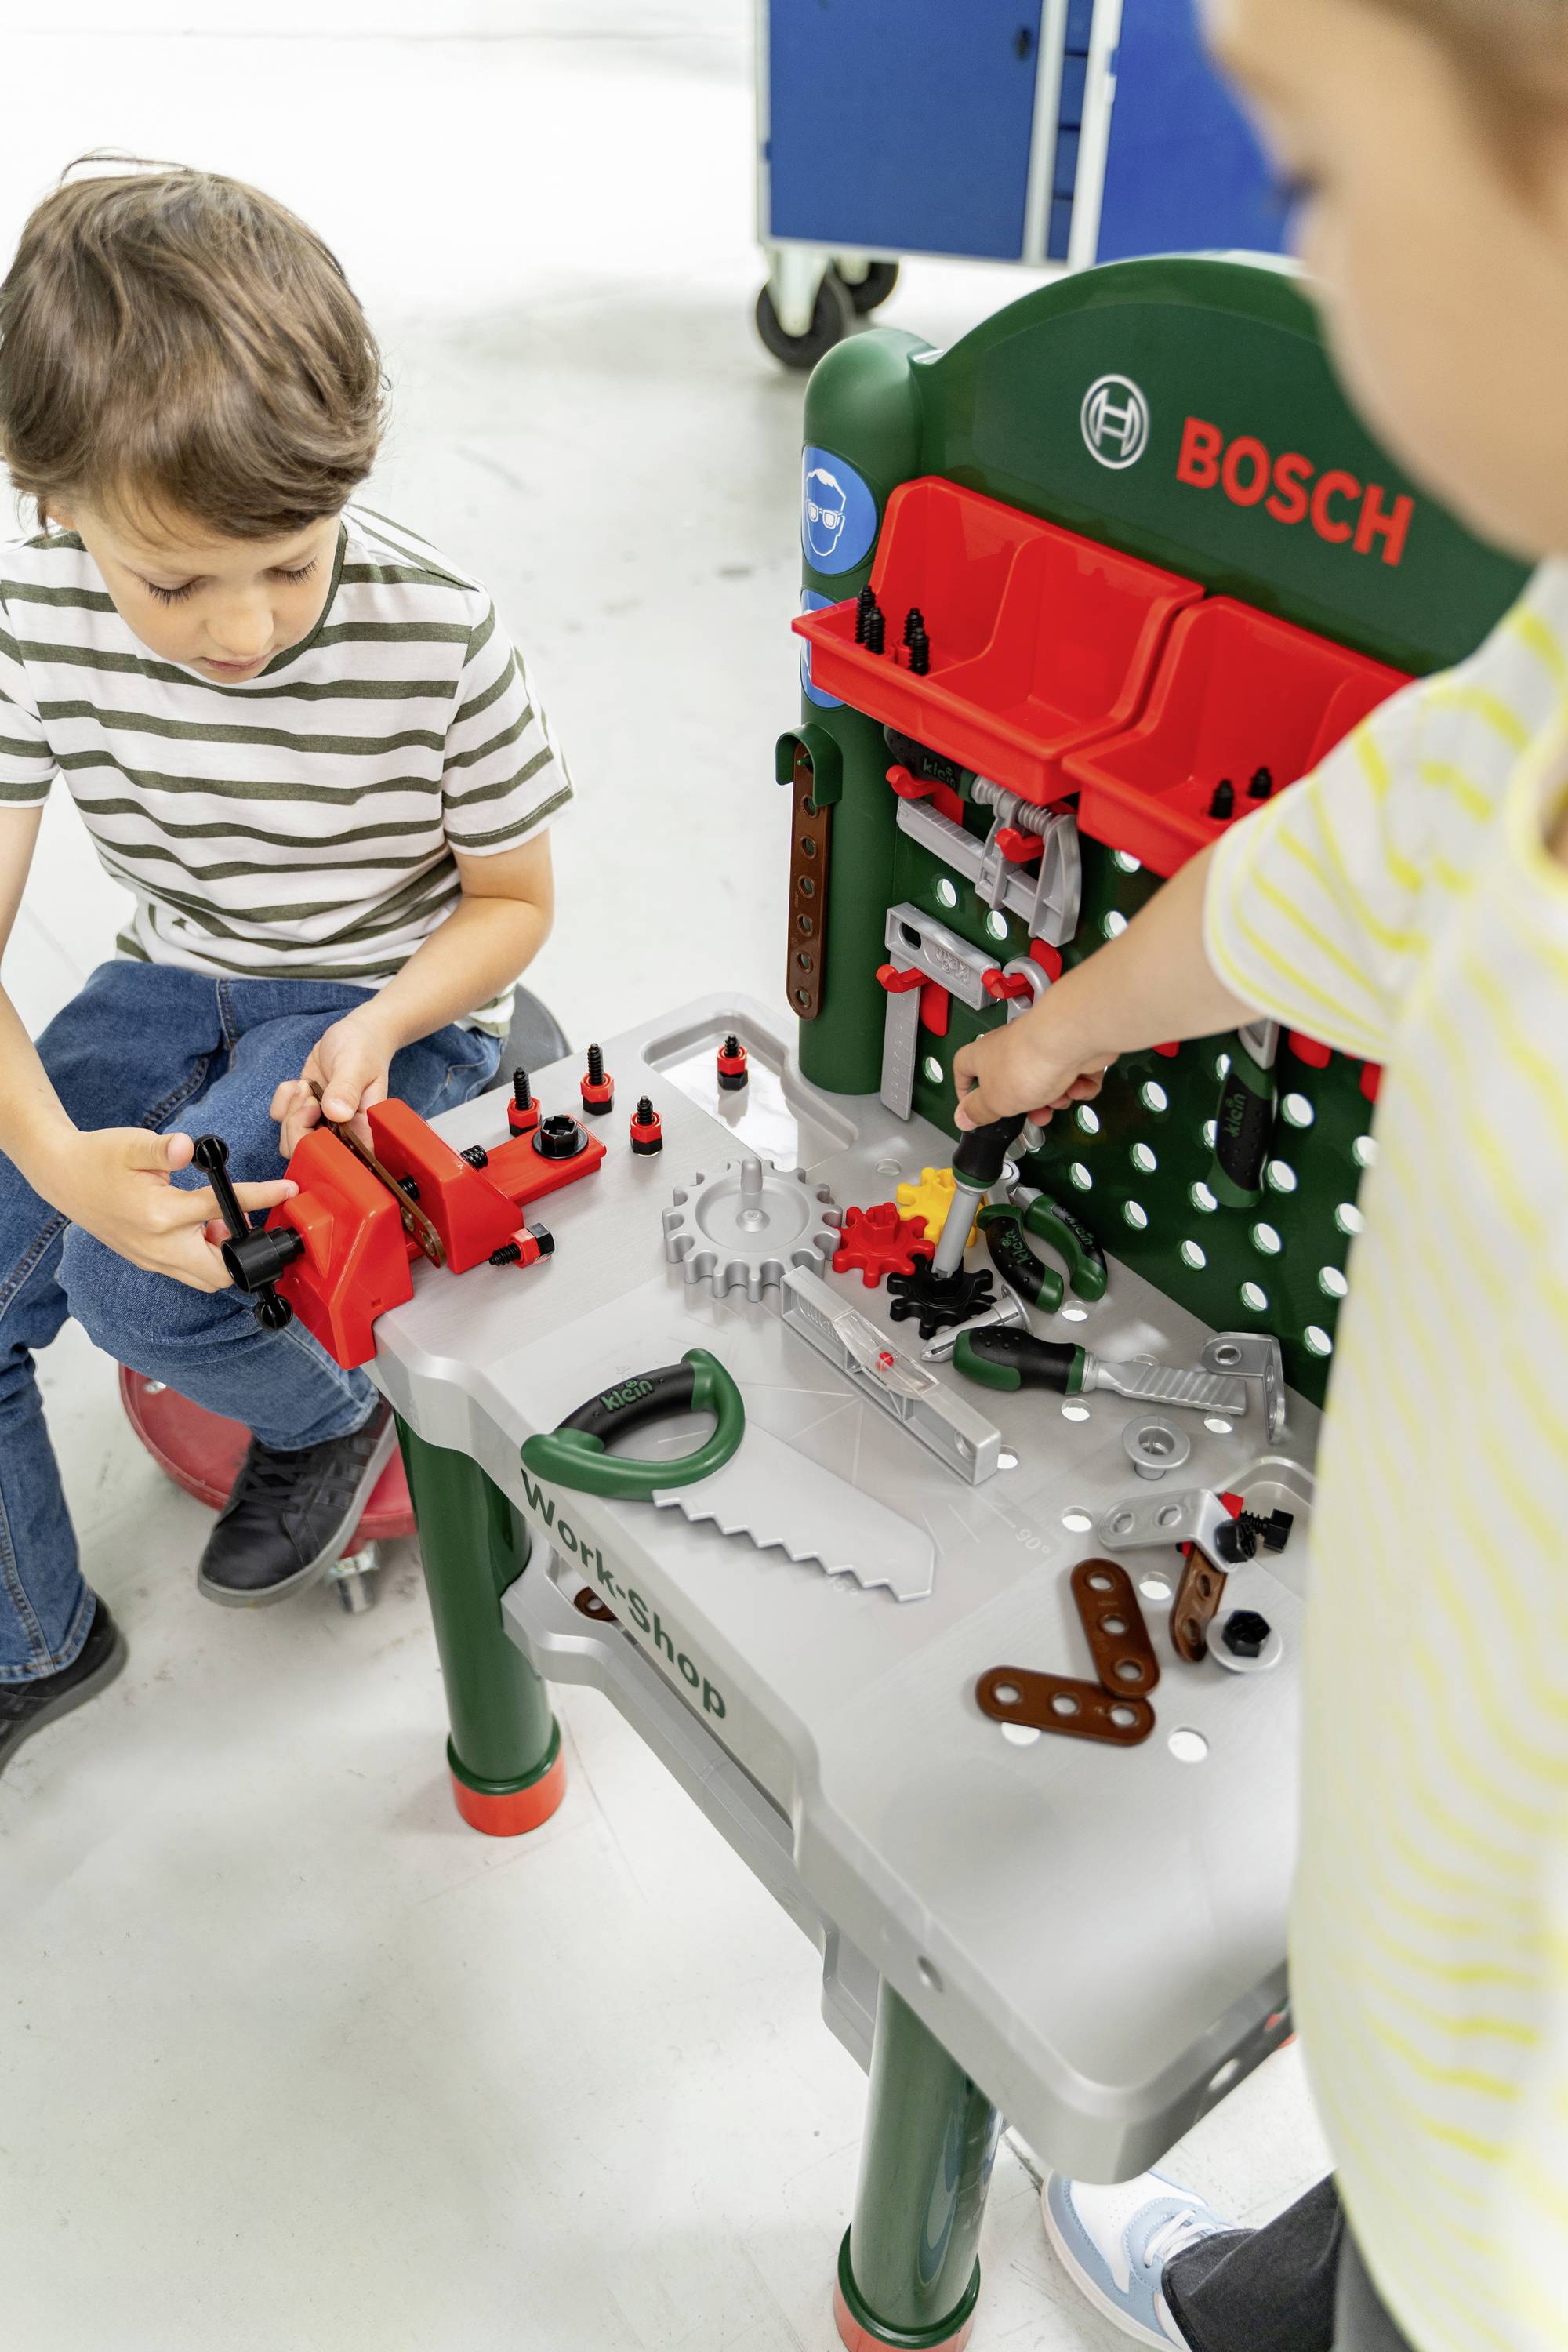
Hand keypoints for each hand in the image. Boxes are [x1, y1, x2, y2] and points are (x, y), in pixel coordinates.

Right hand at [49, 1128, 296, 1292]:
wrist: (63, 1176)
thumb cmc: (100, 1158)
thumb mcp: (132, 1145)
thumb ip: (164, 1149)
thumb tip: (188, 1146)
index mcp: (160, 1216)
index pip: (222, 1208)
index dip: (261, 1197)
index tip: (288, 1190)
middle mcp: (159, 1248)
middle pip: (221, 1272)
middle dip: (243, 1252)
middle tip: (245, 1220)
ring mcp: (152, 1260)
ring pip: (205, 1279)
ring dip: (222, 1256)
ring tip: (216, 1220)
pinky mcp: (148, 1261)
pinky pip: (187, 1272)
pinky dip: (204, 1256)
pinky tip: (199, 1226)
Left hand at [271, 1008, 397, 1157]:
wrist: (356, 1035)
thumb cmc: (364, 1048)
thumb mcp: (356, 1064)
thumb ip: (347, 1088)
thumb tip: (337, 1114)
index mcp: (362, 1130)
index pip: (337, 1159)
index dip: (317, 1146)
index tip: (318, 1114)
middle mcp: (341, 1133)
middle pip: (305, 1152)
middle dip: (297, 1124)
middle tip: (309, 1096)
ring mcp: (320, 1123)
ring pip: (289, 1139)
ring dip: (290, 1111)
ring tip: (306, 1086)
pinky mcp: (304, 1111)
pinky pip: (280, 1117)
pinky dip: (282, 1099)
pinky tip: (301, 1083)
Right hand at [952, 1011, 1115, 1131]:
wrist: (1068, 1041)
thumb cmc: (1026, 1063)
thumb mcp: (994, 1101)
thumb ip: (978, 1111)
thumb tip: (962, 1118)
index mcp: (983, 1056)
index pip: (963, 1067)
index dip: (965, 1088)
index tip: (972, 1106)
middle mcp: (1011, 1048)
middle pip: (1011, 1081)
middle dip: (1025, 1104)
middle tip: (1033, 1115)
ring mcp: (1042, 1047)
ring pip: (1045, 1081)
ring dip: (1054, 1098)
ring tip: (1058, 1099)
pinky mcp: (1071, 1049)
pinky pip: (1073, 1077)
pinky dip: (1077, 1087)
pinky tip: (1077, 1087)